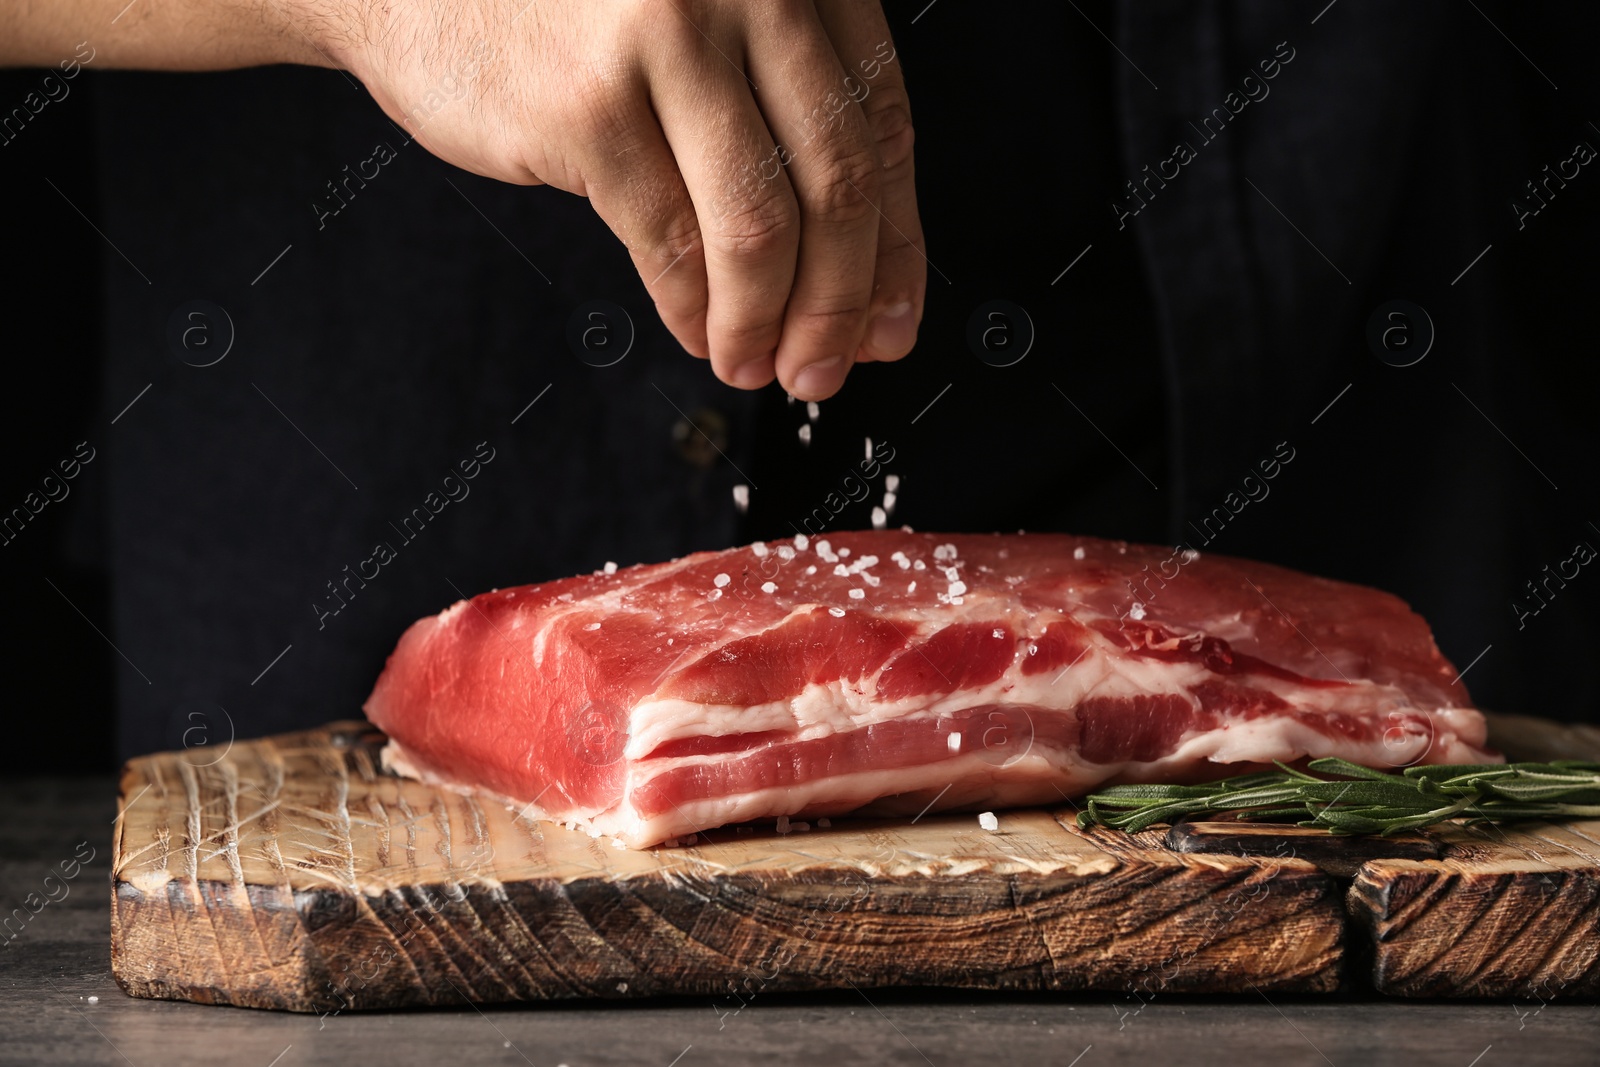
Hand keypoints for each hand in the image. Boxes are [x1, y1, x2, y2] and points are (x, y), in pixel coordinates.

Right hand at [326, 0, 925, 400]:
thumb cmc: (566, 9)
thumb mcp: (703, 20)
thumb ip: (781, 115)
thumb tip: (862, 283)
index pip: (881, 123)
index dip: (895, 242)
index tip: (892, 321)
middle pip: (837, 181)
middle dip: (842, 302)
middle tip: (830, 368)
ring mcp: (667, 38)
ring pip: (761, 225)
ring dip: (767, 321)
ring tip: (758, 366)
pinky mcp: (590, 105)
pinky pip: (672, 241)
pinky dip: (697, 307)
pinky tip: (703, 333)